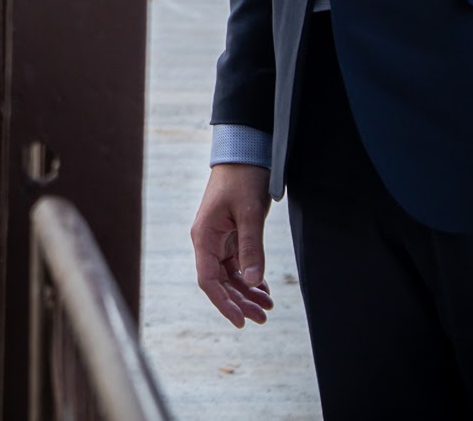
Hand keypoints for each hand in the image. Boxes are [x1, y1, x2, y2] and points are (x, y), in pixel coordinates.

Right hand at [190, 163, 274, 327]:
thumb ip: (251, 247)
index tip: (241, 321)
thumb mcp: (249, 212)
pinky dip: (251, 277)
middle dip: (240, 302)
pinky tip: (264, 288)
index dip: (223, 303)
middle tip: (263, 317)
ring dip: (247, 292)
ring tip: (268, 306)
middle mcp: (208, 241)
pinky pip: (238, 263)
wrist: (245, 151)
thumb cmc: (242, 177)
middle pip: (220, 282)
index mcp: (204, 236)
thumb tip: (253, 282)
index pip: (209, 280)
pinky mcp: (231, 234)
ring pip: (230, 275)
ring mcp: (219, 238)